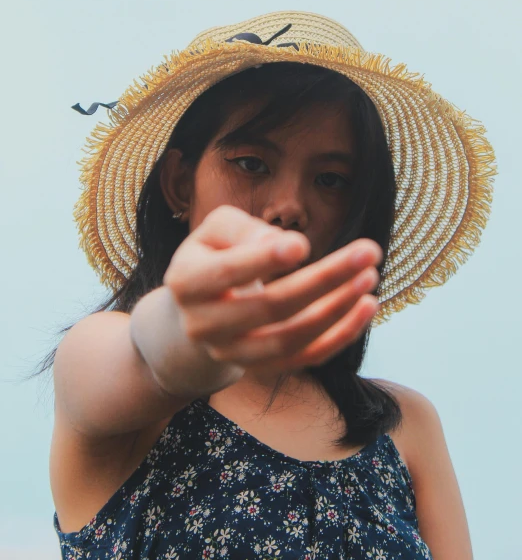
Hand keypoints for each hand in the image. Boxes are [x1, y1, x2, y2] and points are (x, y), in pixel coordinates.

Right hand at [163, 205, 381, 376]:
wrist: (197, 308)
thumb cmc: (214, 255)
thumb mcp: (216, 230)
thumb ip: (244, 229)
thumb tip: (286, 245)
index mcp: (186, 282)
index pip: (226, 273)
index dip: (263, 260)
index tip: (303, 244)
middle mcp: (204, 325)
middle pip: (270, 307)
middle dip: (324, 278)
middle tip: (368, 251)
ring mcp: (232, 353)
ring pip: (292, 338)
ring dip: (338, 308)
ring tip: (370, 276)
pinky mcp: (261, 369)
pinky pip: (306, 358)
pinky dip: (340, 335)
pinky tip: (367, 306)